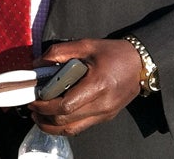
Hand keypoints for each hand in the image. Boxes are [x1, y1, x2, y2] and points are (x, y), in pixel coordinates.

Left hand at [26, 38, 141, 135]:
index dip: (45, 106)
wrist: (141, 63)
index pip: (66, 106)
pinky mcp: (106, 117)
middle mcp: (103, 105)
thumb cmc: (114, 53)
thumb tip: (38, 64)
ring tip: (39, 116)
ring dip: (52, 126)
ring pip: (73, 129)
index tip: (33, 99)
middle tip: (32, 108)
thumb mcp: (86, 45)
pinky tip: (55, 117)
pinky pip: (81, 126)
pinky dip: (65, 125)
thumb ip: (60, 52)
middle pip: (66, 121)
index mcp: (98, 85)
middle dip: (44, 117)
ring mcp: (105, 114)